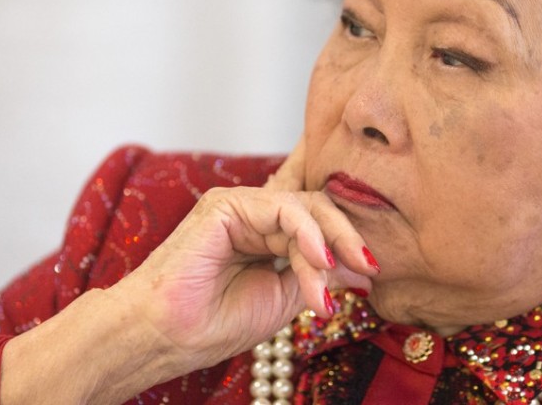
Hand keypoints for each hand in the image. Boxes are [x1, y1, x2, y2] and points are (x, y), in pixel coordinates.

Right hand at [124, 135, 376, 370]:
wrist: (166, 336)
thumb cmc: (213, 322)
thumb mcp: (283, 299)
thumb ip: (318, 274)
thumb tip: (361, 265)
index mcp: (266, 236)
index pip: (316, 218)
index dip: (347, 232)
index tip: (374, 266)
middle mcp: (254, 215)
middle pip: (317, 209)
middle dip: (347, 237)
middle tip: (370, 267)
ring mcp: (239, 206)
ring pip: (304, 207)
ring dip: (327, 245)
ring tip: (332, 284)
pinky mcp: (226, 204)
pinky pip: (281, 208)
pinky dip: (306, 233)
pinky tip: (316, 261)